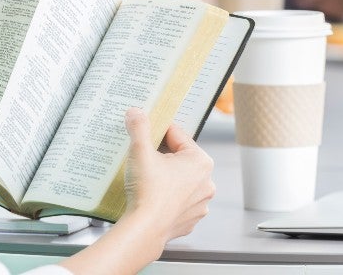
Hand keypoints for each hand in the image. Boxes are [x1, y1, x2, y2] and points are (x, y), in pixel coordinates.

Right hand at [123, 108, 214, 242]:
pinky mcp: (190, 219)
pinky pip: (178, 201)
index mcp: (201, 161)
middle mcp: (206, 182)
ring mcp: (200, 204)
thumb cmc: (147, 191)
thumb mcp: (140, 150)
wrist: (144, 230)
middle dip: (162, 156)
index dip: (158, 132)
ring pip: (180, 181)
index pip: (177, 136)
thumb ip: (139, 127)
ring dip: (166, 177)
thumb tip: (136, 113)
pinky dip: (167, 198)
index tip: (146, 132)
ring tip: (146, 179)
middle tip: (143, 158)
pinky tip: (151, 197)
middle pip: (180, 158)